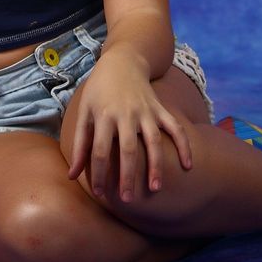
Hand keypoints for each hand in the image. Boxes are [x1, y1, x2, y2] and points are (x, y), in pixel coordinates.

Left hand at [65, 47, 192, 201]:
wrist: (123, 61)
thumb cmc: (99, 90)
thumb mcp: (84, 112)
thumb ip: (79, 144)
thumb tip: (72, 175)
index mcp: (104, 116)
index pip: (100, 150)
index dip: (99, 174)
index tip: (101, 194)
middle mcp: (126, 114)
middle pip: (127, 149)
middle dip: (127, 175)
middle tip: (127, 199)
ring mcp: (146, 112)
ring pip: (153, 141)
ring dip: (156, 165)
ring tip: (155, 188)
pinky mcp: (160, 109)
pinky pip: (175, 128)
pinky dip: (184, 145)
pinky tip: (189, 165)